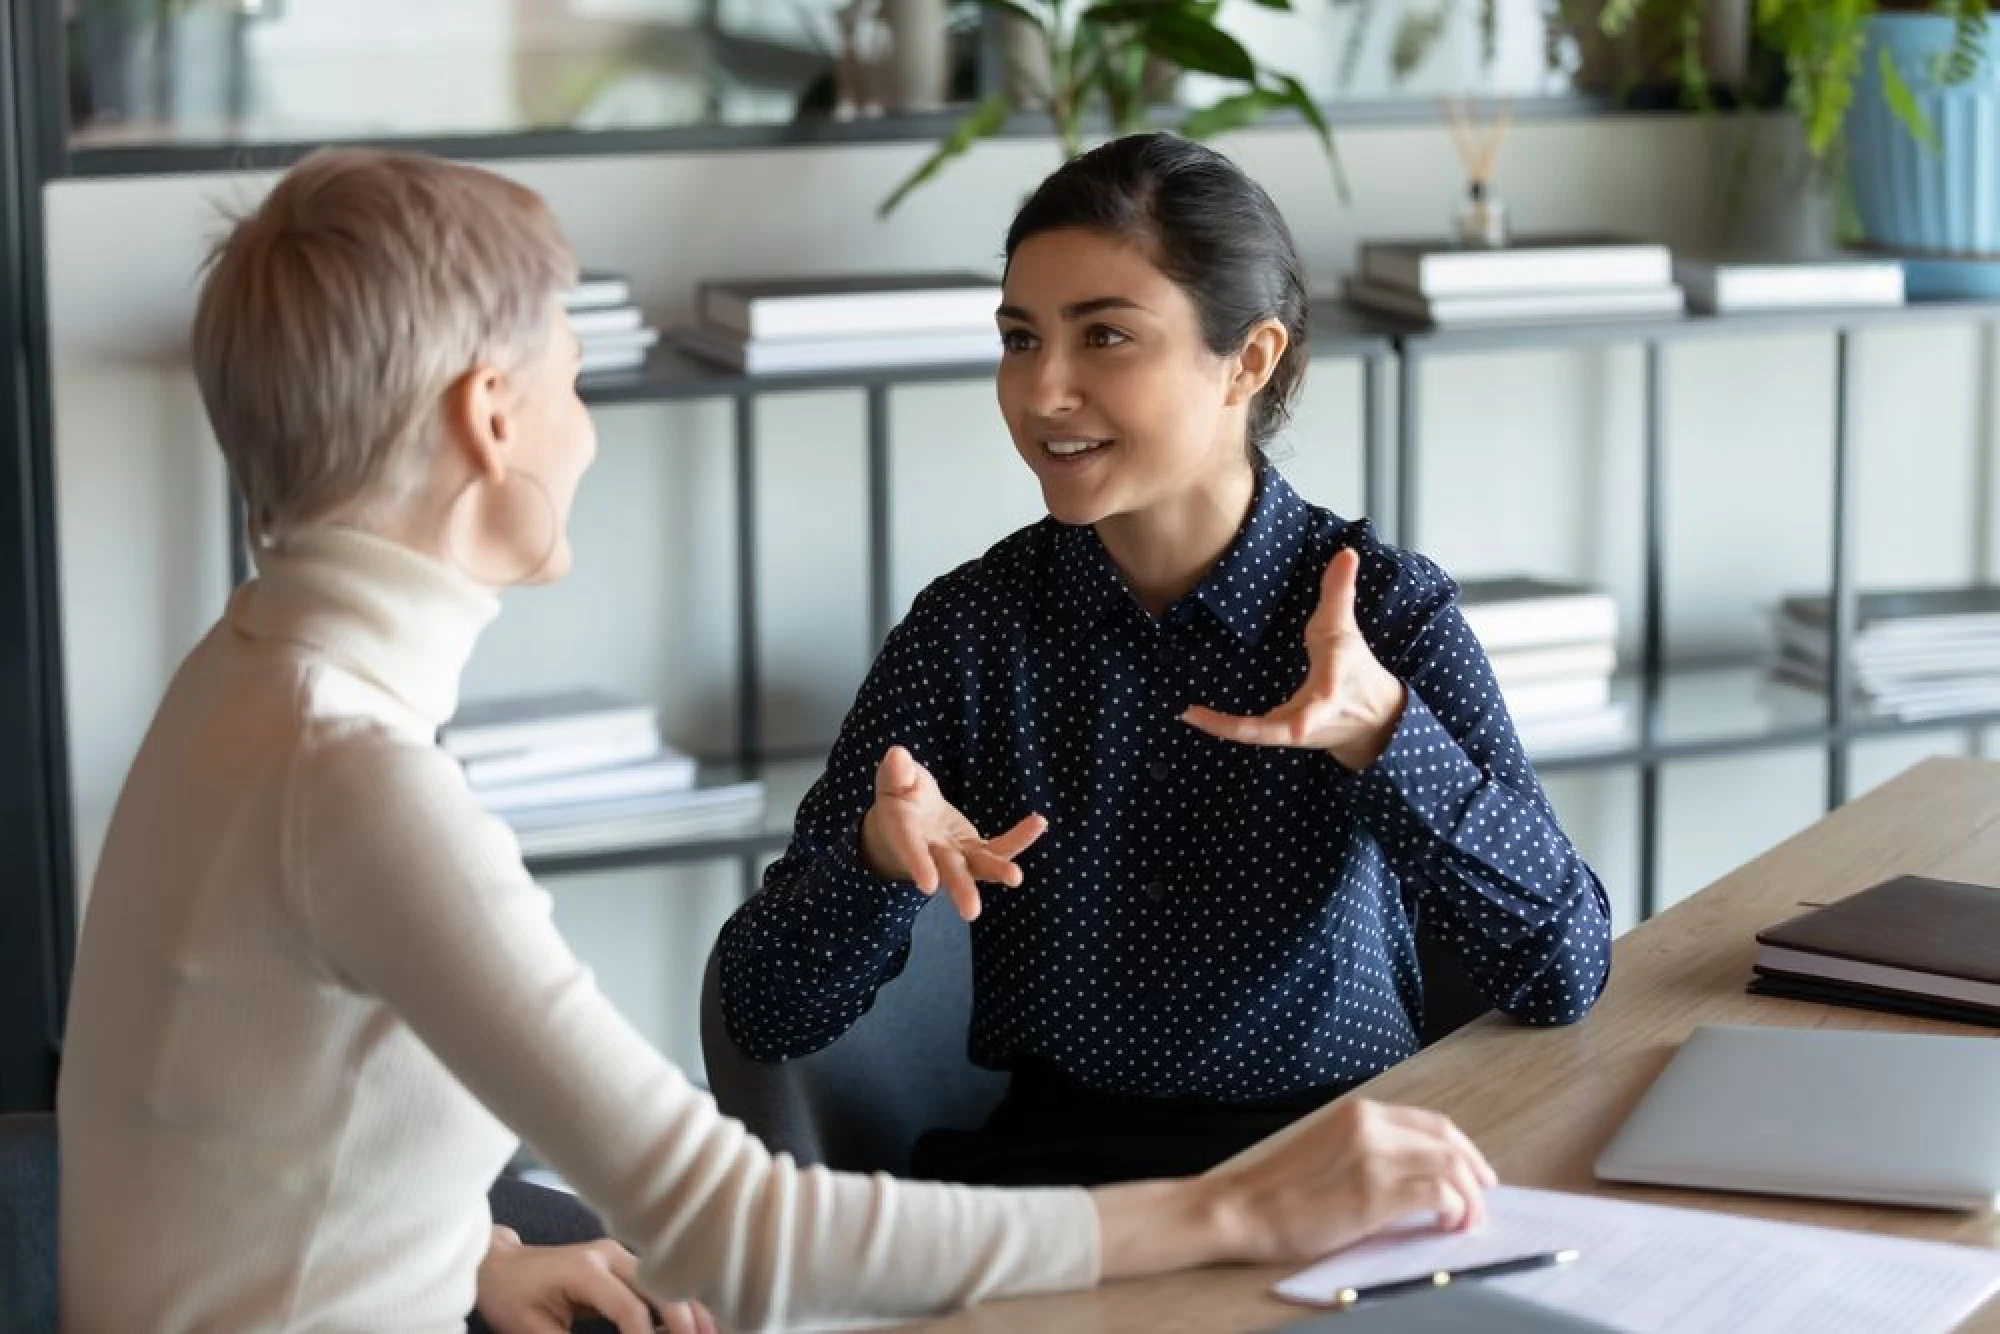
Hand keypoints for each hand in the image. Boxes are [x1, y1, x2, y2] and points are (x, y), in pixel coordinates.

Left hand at [475, 1226, 717, 1333]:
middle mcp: (609, 1255)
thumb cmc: (511, 1299)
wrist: (498, 1266)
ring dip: (692, 1312)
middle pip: (661, 1288)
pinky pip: (659, 1285)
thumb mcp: (531, 1332)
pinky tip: (699, 1324)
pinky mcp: (624, 1264)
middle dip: (684, 1323)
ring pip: (668, 1283)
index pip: (631, 1308)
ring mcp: (619, 1255)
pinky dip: (680, 1305)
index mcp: (586, 1269)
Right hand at [859, 744, 1046, 920]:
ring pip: (979, 868)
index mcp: (906, 834)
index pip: (911, 850)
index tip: (928, 885)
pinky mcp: (977, 850)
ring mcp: (958, 854)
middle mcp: (933, 852)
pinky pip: (1000, 847)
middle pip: (948, 873)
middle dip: (960, 890)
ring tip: (1016, 877)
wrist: (909, 820)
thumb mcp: (892, 781)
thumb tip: (898, 756)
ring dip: (998, 871)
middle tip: (971, 913)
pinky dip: (1020, 838)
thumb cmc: (899, 797)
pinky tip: (1039, 823)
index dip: (919, 865)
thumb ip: (896, 773)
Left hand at [1179, 547, 1406, 770]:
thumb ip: (1340, 592)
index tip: (1299, 725)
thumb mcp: (1346, 629)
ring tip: (1190, 714)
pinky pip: (1252, 734)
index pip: (1328, 691)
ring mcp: (1298, 730)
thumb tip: (1346, 552)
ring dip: (1225, 728)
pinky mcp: (1283, 736)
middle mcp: (1316, 715)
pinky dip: (1224, 727)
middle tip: (1215, 719)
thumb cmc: (1355, 670)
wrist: (1374, 722)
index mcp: (1333, 686)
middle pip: (1290, 726)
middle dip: (1256, 728)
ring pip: (1262, 736)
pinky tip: (1195, 716)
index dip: (1314, 706)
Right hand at [1197, 1097, 1496, 1263]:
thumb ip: (1373, 1151)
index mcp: (1360, 1112)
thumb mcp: (1332, 1150)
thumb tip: (1424, 1178)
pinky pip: (1438, 1195)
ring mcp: (1374, 1158)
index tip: (1477, 1174)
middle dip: (1475, 1174)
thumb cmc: (1282, 1189)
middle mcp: (1371, 1126)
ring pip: (1451, 1167)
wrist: (1244, 1209)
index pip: (1433, 1124)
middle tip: (1482, 1202)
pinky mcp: (1374, 1193)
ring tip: (1466, 1221)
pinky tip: (1445, 1225)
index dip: (1465, 1150)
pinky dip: (1454, 1210)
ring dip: (1469, 1198)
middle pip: (1449, 1143)